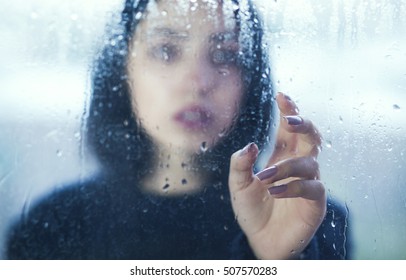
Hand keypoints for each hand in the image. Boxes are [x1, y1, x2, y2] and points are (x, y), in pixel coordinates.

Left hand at [228, 92, 325, 258]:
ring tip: (264, 177)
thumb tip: (252, 144)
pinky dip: (292, 187)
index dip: (288, 110)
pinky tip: (274, 191)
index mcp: (281, 156)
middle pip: (310, 136)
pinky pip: (311, 187)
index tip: (281, 95)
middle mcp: (298, 165)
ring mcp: (309, 182)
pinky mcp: (315, 202)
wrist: (261, 240)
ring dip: (286, 167)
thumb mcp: (239, 185)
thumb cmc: (252, 209)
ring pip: (308, 162)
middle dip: (303, 123)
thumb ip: (241, 164)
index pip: (288, 128)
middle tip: (288, 120)